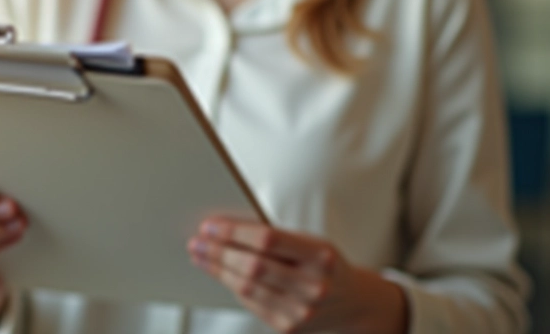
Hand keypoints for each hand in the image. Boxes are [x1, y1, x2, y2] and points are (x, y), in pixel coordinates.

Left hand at [187, 217, 406, 333]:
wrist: (352, 303)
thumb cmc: (325, 265)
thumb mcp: (312, 243)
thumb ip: (276, 238)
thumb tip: (227, 230)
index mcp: (321, 256)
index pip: (269, 239)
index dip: (235, 232)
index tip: (211, 225)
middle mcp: (313, 286)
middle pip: (253, 267)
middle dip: (219, 252)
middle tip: (197, 241)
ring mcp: (301, 311)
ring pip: (247, 288)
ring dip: (217, 270)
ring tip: (200, 255)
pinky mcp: (288, 328)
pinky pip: (251, 304)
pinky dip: (231, 286)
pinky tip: (219, 273)